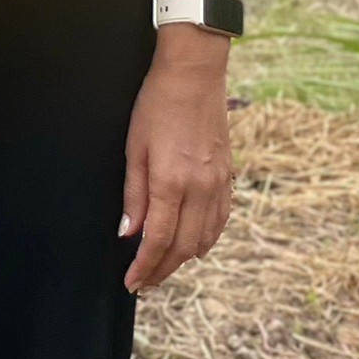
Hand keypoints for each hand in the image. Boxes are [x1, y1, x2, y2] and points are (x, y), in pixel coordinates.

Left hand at [119, 35, 232, 290]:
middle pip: (184, 247)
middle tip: (144, 282)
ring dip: (184, 259)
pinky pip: (220, 220)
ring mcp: (218, 184)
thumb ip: (134, 195)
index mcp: (172, 182)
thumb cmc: (157, 106)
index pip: (159, 240)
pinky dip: (206, 239)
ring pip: (205, 239)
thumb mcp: (134, 148)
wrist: (194, 75)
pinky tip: (194, 245)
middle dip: (163, 270)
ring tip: (164, 267)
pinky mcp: (228, 176)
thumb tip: (129, 233)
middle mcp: (200, 189)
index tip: (132, 282)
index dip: (145, 266)